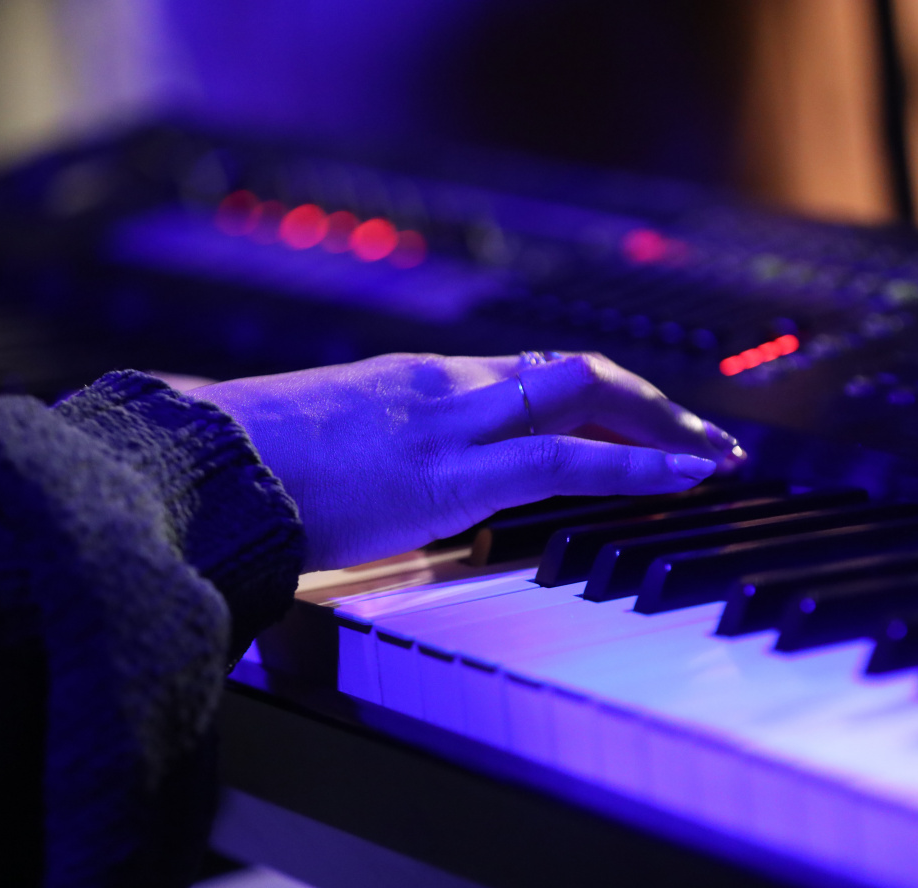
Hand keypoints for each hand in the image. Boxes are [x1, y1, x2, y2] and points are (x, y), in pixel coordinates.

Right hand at [190, 352, 745, 570]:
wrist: (199, 469)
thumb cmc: (250, 469)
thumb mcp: (331, 448)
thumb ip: (381, 455)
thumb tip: (398, 485)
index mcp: (420, 383)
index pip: (534, 374)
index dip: (601, 393)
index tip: (644, 416)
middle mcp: (448, 387)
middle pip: (576, 372)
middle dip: (650, 401)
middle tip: (706, 437)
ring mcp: (453, 423)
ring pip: (586, 396)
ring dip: (663, 425)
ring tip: (717, 457)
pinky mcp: (452, 474)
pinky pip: (567, 459)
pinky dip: (637, 464)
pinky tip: (685, 476)